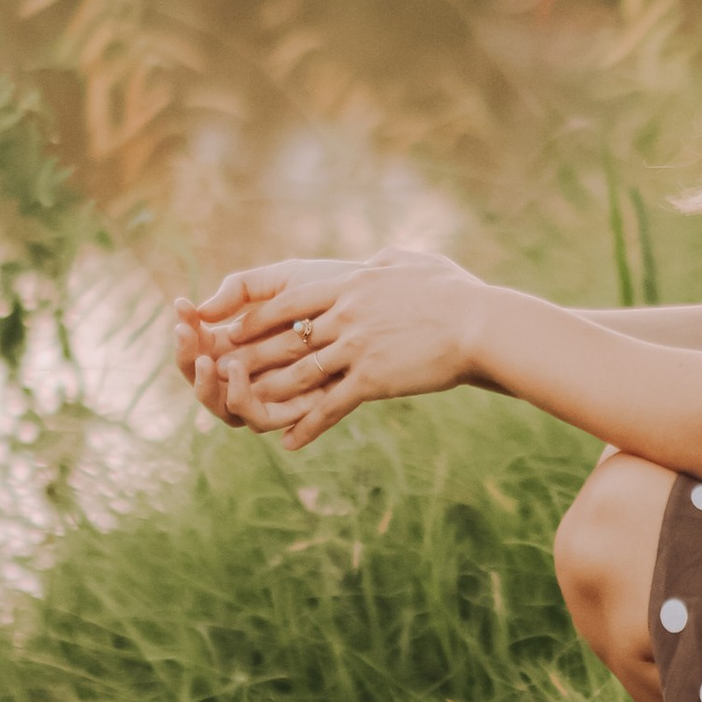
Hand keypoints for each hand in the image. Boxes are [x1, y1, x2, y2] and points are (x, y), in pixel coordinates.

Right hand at [173, 259, 369, 428]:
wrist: (376, 307)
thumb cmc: (330, 289)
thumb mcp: (283, 281)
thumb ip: (241, 289)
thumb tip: (201, 309)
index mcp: (240, 345)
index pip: (198, 346)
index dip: (185, 330)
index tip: (181, 306)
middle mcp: (250, 377)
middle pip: (201, 382)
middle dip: (186, 358)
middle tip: (186, 335)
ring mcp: (269, 399)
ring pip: (222, 407)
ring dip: (207, 385)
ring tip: (207, 358)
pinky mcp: (293, 414)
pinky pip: (258, 420)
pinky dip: (241, 400)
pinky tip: (236, 370)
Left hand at [176, 251, 486, 447]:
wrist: (480, 324)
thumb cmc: (455, 292)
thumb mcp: (414, 264)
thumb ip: (386, 262)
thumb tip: (376, 258)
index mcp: (351, 286)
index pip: (289, 301)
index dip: (256, 318)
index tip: (233, 329)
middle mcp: (345, 315)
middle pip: (284, 339)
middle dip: (249, 358)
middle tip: (221, 372)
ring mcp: (357, 348)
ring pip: (299, 375)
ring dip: (269, 395)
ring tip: (245, 411)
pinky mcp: (373, 378)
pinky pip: (331, 407)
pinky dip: (307, 427)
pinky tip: (290, 443)